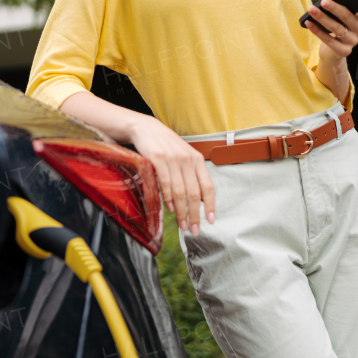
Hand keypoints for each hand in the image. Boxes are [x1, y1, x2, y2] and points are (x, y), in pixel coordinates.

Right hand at [128, 116, 215, 235]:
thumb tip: (198, 200)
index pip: (208, 186)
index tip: (210, 220)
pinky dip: (168, 198)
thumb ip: (192, 174)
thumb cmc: (166, 145)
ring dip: (182, 211)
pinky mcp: (158, 159)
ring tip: (182, 223)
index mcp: (197, 159)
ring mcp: (173, 159)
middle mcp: (188, 159)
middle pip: (194, 193)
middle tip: (193, 229)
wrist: (146, 129)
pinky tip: (170, 208)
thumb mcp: (183, 156)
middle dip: (194, 214)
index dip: (210, 205)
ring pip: (180, 191)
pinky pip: (166, 183)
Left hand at [305, 0, 357, 59]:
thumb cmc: (335, 28)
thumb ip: (339, 8)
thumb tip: (327, 0)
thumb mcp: (339, 18)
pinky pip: (329, 40)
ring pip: (337, 28)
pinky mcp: (344, 51)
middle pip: (348, 16)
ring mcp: (353, 41)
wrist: (331, 52)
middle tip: (324, 1)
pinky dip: (317, 30)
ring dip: (322, 17)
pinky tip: (309, 23)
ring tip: (312, 10)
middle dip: (334, 8)